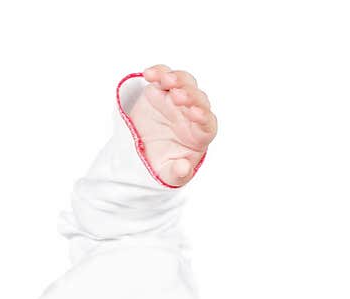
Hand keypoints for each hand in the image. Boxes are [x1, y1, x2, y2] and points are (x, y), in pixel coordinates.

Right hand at [129, 64, 217, 186]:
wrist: (142, 155)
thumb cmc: (164, 164)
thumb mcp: (169, 175)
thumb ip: (178, 173)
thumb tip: (183, 168)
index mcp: (200, 134)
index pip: (207, 122)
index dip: (202, 117)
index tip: (194, 114)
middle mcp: (192, 113)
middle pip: (198, 98)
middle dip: (189, 95)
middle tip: (177, 95)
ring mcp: (177, 100)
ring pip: (184, 82)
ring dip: (177, 79)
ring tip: (166, 80)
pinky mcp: (161, 91)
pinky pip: (163, 76)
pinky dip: (158, 72)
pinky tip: (149, 74)